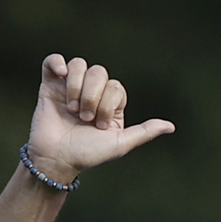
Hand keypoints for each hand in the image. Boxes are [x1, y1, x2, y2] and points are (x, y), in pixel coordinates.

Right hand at [24, 55, 175, 183]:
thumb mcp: (120, 144)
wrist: (55, 160)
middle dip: (92, 96)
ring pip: (79, 65)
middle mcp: (91, 93)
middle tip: (84, 118)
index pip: (116, 86)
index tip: (99, 125)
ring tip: (71, 109)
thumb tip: (171, 127)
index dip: (108, 103)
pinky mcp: (49, 86)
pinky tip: (60, 74)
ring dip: (77, 87)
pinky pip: (53, 61)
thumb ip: (144, 132)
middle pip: (99, 72)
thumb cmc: (87, 154)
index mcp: (110, 104)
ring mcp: (69, 88)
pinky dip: (57, 62)